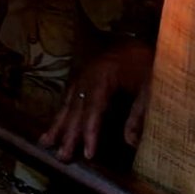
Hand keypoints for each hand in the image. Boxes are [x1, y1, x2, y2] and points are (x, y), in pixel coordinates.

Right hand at [39, 37, 153, 161]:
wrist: (140, 37)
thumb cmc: (147, 62)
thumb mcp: (150, 87)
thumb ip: (139, 113)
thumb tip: (130, 143)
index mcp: (103, 75)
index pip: (94, 109)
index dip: (90, 132)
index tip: (87, 153)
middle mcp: (87, 75)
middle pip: (76, 108)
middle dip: (68, 134)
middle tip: (61, 156)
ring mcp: (82, 74)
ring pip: (68, 102)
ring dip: (57, 124)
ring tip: (45, 143)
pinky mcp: (82, 75)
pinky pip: (69, 96)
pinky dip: (62, 112)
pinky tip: (55, 124)